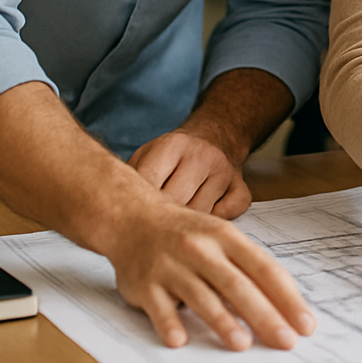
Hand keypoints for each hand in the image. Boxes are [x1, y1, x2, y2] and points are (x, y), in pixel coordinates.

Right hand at [102, 197, 316, 349]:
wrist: (132, 218)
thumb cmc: (186, 233)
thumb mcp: (221, 237)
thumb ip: (248, 267)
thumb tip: (286, 304)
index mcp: (226, 236)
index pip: (264, 269)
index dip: (287, 298)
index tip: (305, 324)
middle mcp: (200, 249)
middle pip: (237, 285)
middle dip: (265, 315)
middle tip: (285, 341)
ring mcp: (171, 266)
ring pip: (201, 296)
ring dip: (222, 322)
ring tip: (243, 344)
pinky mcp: (145, 285)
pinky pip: (159, 308)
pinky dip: (169, 324)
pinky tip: (181, 341)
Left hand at [129, 129, 251, 218]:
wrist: (214, 138)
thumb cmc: (172, 157)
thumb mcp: (146, 156)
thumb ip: (133, 178)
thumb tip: (120, 212)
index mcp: (173, 144)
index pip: (150, 183)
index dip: (138, 203)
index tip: (132, 215)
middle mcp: (203, 155)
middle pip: (176, 201)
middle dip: (162, 216)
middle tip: (153, 224)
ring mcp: (225, 172)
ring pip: (200, 213)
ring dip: (186, 221)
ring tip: (177, 216)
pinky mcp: (242, 188)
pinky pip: (225, 216)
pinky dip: (211, 221)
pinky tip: (202, 213)